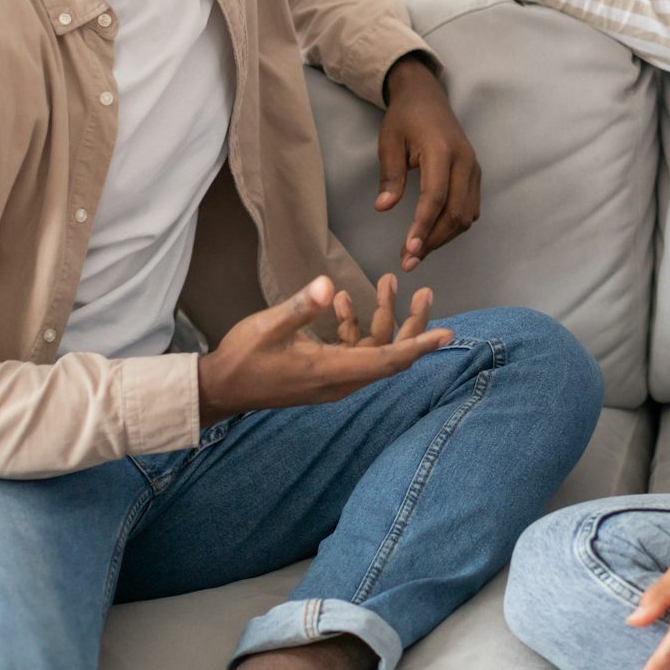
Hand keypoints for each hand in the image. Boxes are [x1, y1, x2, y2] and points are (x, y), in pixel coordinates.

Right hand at [197, 276, 452, 423]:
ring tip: (389, 280)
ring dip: (383, 318)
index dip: (419, 346)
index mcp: (332, 371)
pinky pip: (352, 351)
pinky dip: (354, 326)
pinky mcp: (324, 373)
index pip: (387, 360)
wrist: (221, 389)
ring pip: (373, 350)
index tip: (448, 334)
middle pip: (389, 354)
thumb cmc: (243, 359)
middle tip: (424, 291)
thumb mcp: (268, 327)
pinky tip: (342, 300)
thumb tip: (329, 284)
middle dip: (411, 323)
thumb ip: (301, 307)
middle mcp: (340, 379)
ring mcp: (333, 378)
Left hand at [377, 56, 480, 272]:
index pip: (435, 197)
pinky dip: (453, 227)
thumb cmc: (405, 118)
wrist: (427, 97)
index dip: (423, 226)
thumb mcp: (389, 141)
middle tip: (408, 261)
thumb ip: (390, 174)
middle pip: (455, 213)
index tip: (409, 250)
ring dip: (443, 238)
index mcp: (442, 150)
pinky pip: (470, 209)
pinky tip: (433, 235)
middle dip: (433, 241)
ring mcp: (474, 169)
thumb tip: (383, 208)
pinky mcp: (476, 175)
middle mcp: (465, 162)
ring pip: (466, 216)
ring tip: (416, 253)